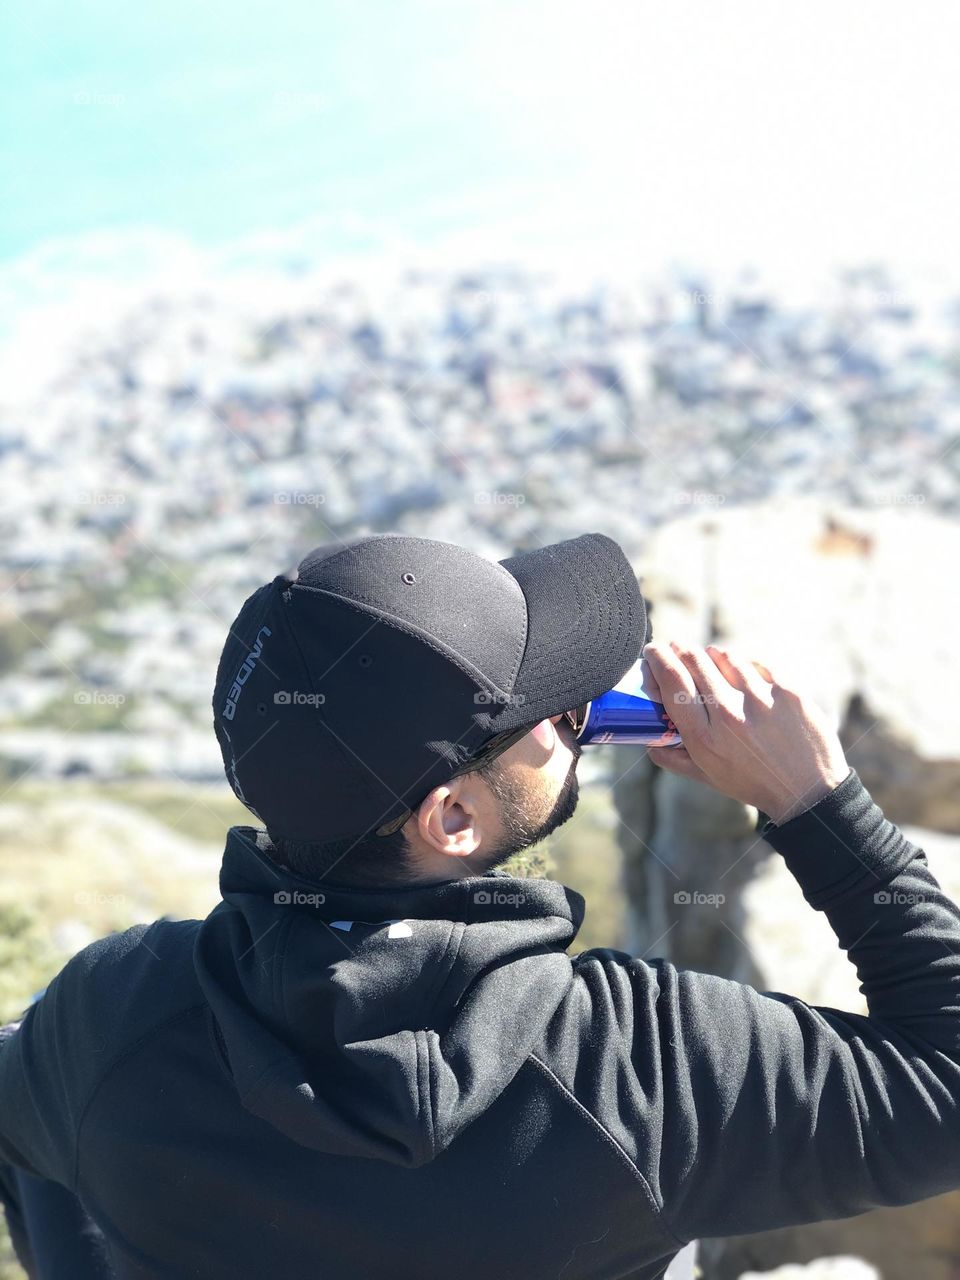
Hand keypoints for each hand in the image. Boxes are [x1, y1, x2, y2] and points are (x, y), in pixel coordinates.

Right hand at [641, 640, 849, 824]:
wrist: (808, 792)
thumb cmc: (752, 784)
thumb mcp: (707, 777)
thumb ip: (673, 758)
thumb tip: (648, 741)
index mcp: (703, 738)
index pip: (671, 681)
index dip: (658, 658)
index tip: (653, 650)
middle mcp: (729, 716)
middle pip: (694, 661)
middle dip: (680, 649)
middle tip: (676, 647)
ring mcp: (761, 701)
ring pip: (724, 656)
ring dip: (712, 654)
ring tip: (710, 658)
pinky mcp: (788, 692)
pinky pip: (757, 663)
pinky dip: (745, 664)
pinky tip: (743, 671)